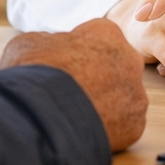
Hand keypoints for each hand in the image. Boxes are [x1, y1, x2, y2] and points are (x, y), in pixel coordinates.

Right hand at [0, 18, 148, 151]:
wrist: (43, 116)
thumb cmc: (35, 73)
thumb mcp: (29, 44)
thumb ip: (48, 42)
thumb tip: (49, 47)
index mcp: (106, 32)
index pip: (97, 37)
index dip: (76, 53)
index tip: (62, 66)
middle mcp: (129, 59)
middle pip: (113, 67)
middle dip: (96, 78)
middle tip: (69, 93)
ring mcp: (135, 94)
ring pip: (120, 98)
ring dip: (102, 105)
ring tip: (73, 116)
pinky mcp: (135, 125)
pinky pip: (121, 126)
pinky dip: (105, 129)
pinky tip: (82, 132)